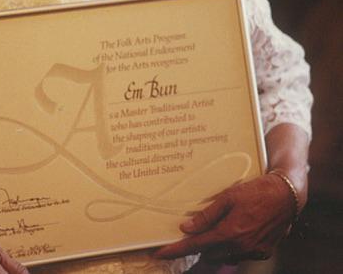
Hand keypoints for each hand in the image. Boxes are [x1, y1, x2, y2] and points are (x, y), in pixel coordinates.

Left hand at [155, 173, 295, 263]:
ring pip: (224, 256)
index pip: (196, 245)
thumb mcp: (229, 196)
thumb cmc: (257, 191)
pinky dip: (231, 246)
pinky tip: (233, 232)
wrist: (287, 195)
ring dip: (215, 247)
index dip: (176, 250)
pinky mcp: (263, 252)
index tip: (160, 253)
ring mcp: (253, 252)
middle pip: (209, 253)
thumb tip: (187, 228)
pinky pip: (239, 254)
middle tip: (187, 236)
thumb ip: (207, 214)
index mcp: (230, 233)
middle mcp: (241, 247)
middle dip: (197, 247)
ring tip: (212, 230)